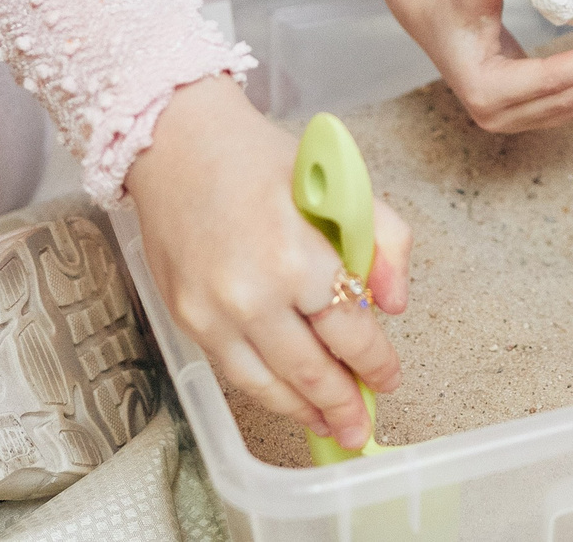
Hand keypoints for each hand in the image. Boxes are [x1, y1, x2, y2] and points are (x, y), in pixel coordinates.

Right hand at [125, 76, 407, 450]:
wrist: (177, 144)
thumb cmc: (261, 160)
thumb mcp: (342, 184)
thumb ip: (385, 241)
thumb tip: (395, 303)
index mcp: (297, 256)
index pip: (349, 330)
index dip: (375, 362)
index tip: (390, 377)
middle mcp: (251, 294)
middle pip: (309, 369)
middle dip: (342, 404)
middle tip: (363, 428)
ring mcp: (212, 312)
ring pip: (266, 384)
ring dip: (302, 412)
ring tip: (331, 428)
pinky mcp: (185, 319)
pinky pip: (231, 371)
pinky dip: (263, 392)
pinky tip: (286, 398)